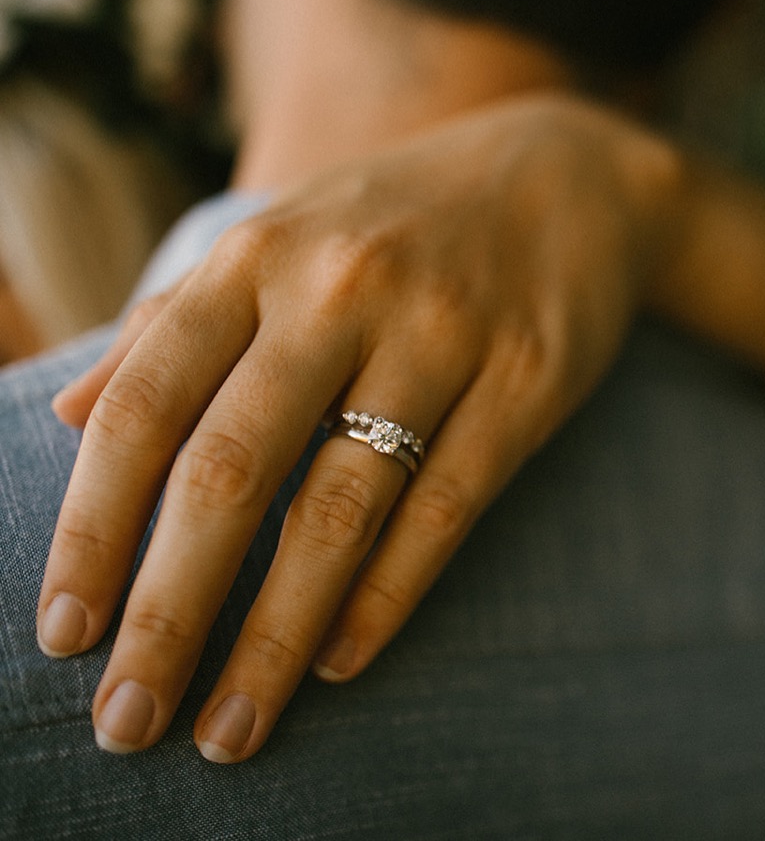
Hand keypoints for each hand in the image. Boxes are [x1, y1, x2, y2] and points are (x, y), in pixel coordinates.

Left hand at [37, 94, 683, 762]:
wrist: (568, 173)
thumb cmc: (397, 222)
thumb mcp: (278, 241)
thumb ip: (176, 324)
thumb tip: (69, 421)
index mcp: (257, 256)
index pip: (145, 405)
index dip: (92, 527)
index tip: (64, 632)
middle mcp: (341, 287)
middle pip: (232, 470)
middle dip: (170, 610)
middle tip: (129, 721)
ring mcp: (443, 331)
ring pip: (342, 505)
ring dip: (276, 633)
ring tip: (233, 725)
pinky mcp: (528, 377)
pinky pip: (447, 506)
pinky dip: (387, 594)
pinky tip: (339, 659)